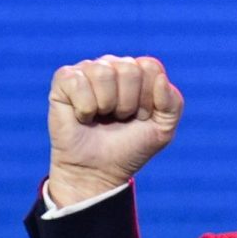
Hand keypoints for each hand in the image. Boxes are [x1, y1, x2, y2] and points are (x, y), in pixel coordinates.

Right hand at [47, 55, 183, 206]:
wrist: (98, 172)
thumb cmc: (129, 147)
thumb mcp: (163, 129)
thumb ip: (172, 103)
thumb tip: (161, 78)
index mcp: (138, 71)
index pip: (150, 67)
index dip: (148, 98)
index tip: (141, 117)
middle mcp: (113, 65)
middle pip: (129, 69)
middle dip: (128, 103)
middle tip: (119, 119)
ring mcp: (87, 70)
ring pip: (104, 73)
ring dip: (106, 105)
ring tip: (102, 117)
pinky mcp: (64, 80)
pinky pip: (78, 82)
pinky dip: (84, 108)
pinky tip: (83, 117)